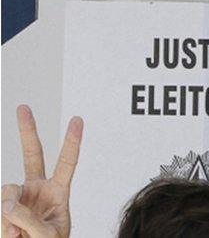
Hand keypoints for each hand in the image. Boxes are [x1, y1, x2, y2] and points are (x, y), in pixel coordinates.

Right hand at [2, 105, 82, 237]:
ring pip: (8, 193)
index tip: (78, 119)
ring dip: (11, 215)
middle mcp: (38, 189)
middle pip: (32, 155)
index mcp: (59, 191)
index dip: (72, 142)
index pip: (67, 162)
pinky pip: (0, 210)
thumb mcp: (48, 234)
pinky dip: (4, 226)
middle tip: (23, 107)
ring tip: (20, 236)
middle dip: (27, 131)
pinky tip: (12, 237)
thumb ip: (30, 219)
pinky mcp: (5, 208)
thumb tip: (6, 205)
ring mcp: (19, 197)